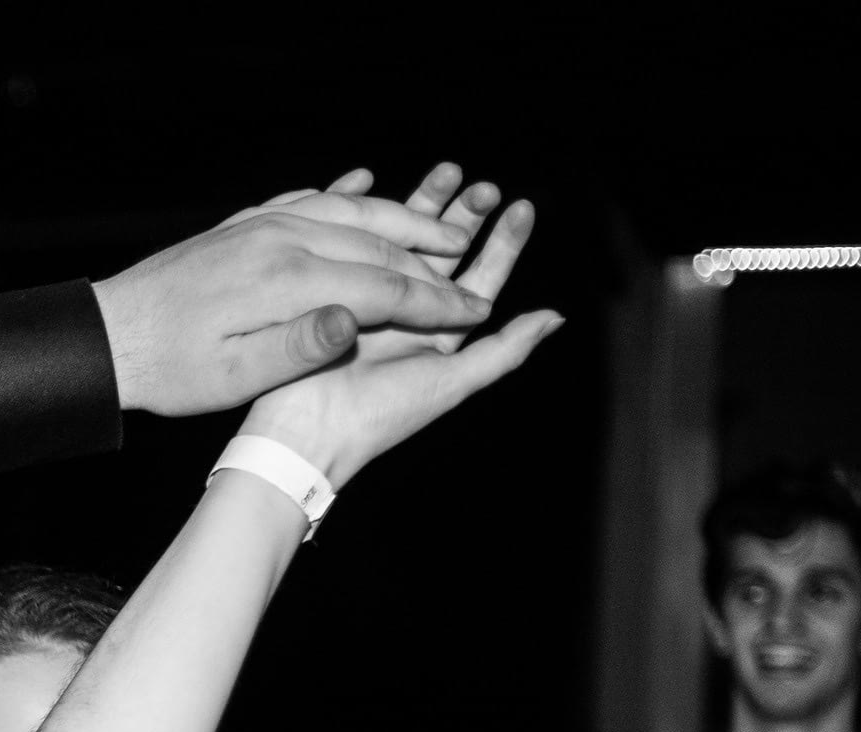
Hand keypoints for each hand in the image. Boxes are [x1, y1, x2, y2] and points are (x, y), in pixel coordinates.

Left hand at [94, 165, 497, 415]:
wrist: (108, 334)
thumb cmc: (168, 369)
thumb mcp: (233, 376)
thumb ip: (298, 347)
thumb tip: (355, 318)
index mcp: (284, 280)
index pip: (382, 287)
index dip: (434, 302)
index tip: (475, 313)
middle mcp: (279, 239)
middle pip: (377, 243)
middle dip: (433, 262)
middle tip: (475, 279)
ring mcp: (261, 224)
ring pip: (351, 211)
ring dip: (402, 220)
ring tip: (445, 233)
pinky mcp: (243, 223)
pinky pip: (309, 198)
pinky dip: (346, 195)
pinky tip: (365, 188)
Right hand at [238, 173, 561, 489]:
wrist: (306, 429)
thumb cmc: (382, 415)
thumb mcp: (453, 382)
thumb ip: (505, 350)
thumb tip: (555, 316)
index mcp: (442, 333)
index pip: (481, 279)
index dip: (503, 243)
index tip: (520, 208)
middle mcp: (410, 313)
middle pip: (444, 252)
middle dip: (464, 215)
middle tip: (479, 185)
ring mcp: (370, 300)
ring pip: (404, 241)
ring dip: (424, 207)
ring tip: (446, 172)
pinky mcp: (334, 292)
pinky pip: (356, 247)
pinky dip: (368, 218)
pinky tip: (380, 191)